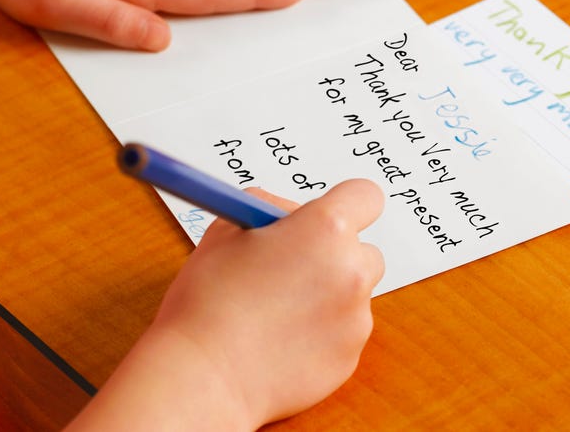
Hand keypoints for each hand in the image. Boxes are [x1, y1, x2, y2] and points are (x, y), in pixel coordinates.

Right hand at [66, 179, 384, 430]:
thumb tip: (289, 214)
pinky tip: (279, 338)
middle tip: (292, 264)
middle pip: (364, 250)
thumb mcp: (229, 226)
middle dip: (335, 254)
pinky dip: (320, 331)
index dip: (345, 203)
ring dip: (327, 294)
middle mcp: (351, 271)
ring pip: (353, 294)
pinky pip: (342, 332)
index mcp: (325, 228)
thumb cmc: (210, 295)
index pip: (365, 196)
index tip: (323, 216)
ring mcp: (355, 319)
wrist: (205, 373)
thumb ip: (270, 209)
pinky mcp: (349, 358)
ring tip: (276, 308)